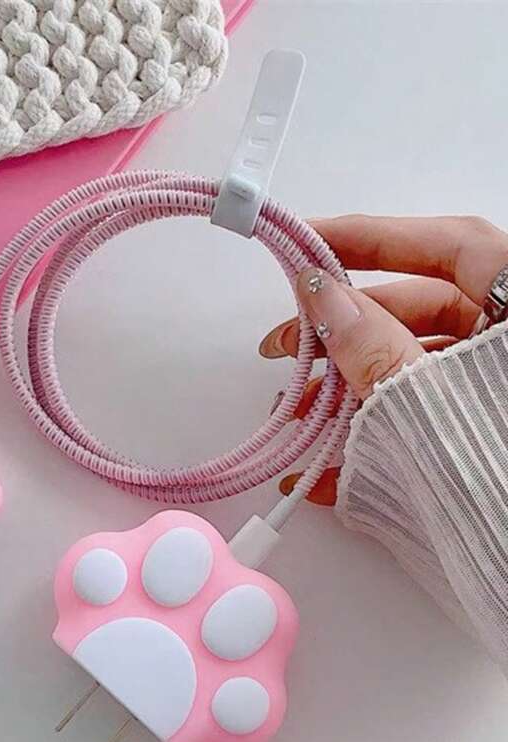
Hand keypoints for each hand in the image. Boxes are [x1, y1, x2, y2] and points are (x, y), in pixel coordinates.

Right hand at [260, 215, 507, 504]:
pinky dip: (368, 451)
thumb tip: (320, 292)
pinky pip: (419, 435)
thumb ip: (376, 346)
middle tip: (282, 351)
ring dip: (343, 399)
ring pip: (410, 380)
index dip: (373, 238)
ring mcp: (491, 402)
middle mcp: (505, 353)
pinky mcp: (477, 450)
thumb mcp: (439, 401)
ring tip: (291, 423)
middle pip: (417, 318)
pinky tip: (319, 477)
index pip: (447, 248)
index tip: (307, 244)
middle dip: (341, 336)